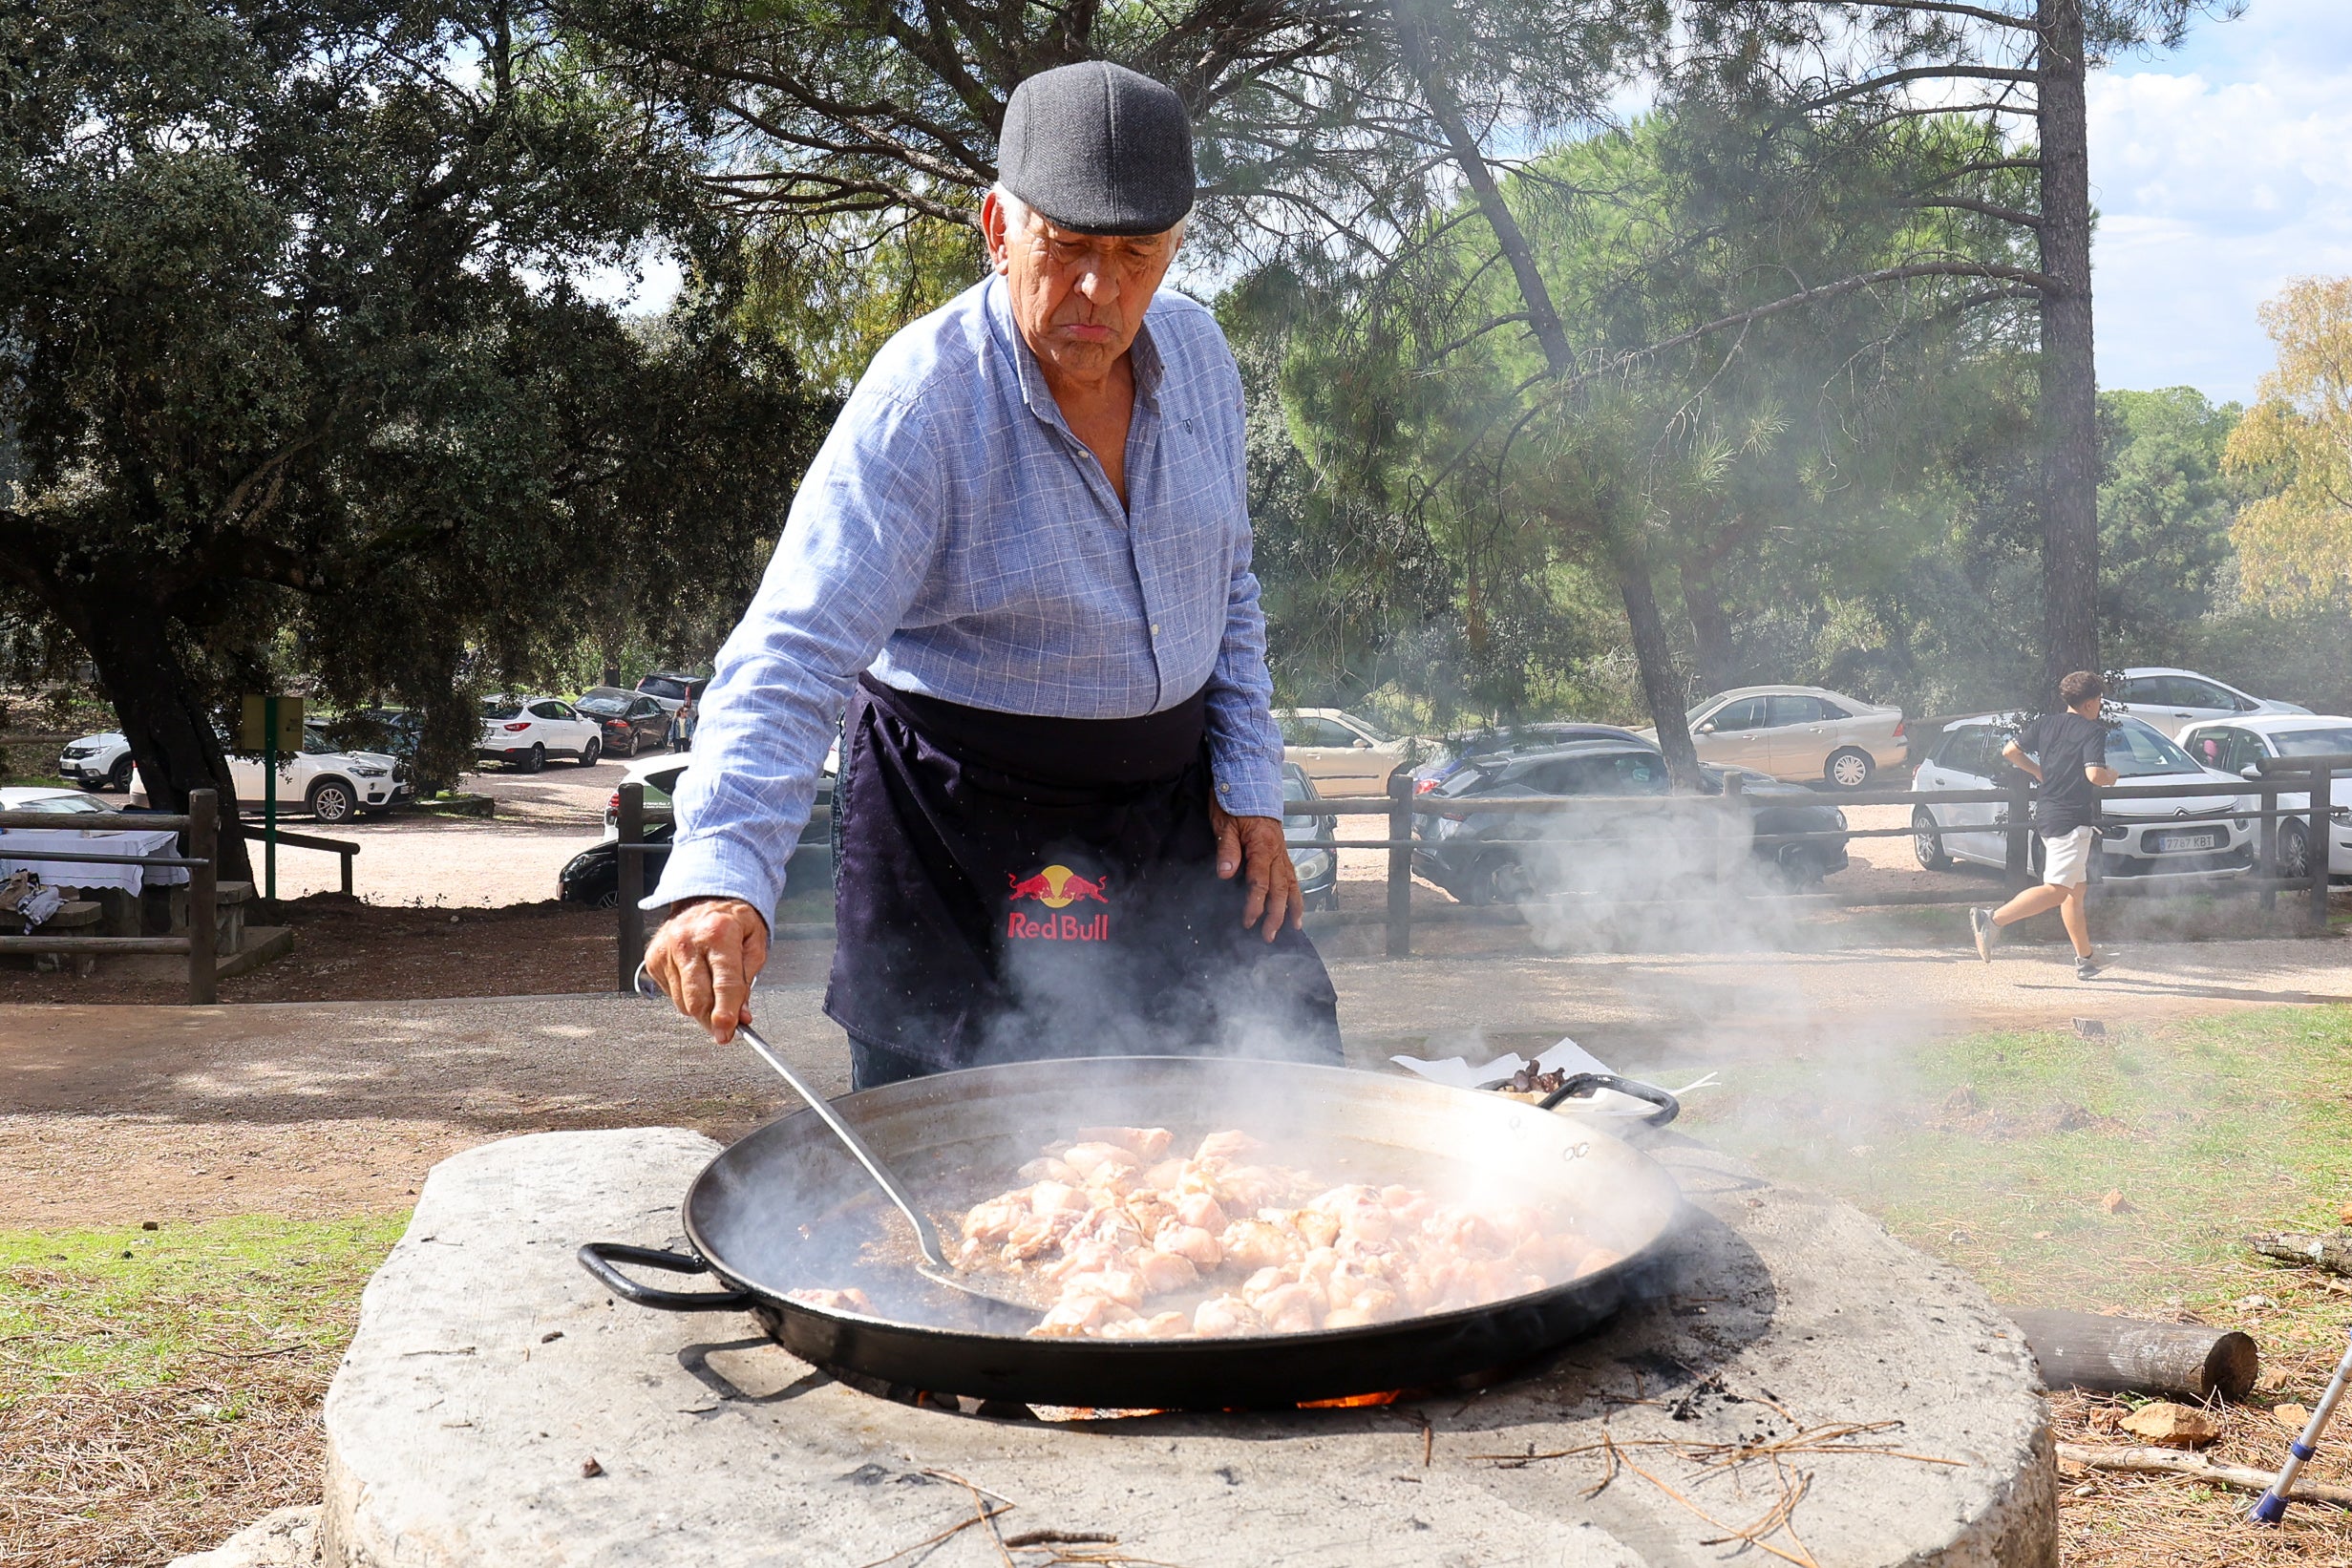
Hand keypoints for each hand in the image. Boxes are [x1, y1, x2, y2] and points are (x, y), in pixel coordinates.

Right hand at [645, 897, 769, 1042]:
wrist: (703, 897)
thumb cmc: (732, 920)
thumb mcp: (754, 944)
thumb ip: (749, 981)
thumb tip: (742, 1015)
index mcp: (719, 933)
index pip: (723, 983)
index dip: (726, 1013)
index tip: (727, 1032)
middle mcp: (688, 940)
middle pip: (698, 998)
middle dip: (712, 1020)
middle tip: (724, 1028)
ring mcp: (667, 949)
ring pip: (683, 1002)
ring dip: (700, 1007)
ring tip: (712, 987)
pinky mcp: (653, 958)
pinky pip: (670, 994)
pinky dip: (685, 995)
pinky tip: (695, 977)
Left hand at [1211, 801, 1302, 941]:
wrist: (1250, 781)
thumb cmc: (1236, 801)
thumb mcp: (1225, 823)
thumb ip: (1227, 850)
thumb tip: (1226, 874)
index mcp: (1262, 847)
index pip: (1259, 883)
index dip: (1254, 905)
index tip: (1248, 922)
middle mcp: (1277, 852)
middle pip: (1280, 890)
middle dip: (1276, 915)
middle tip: (1268, 936)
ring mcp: (1282, 852)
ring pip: (1292, 884)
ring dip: (1292, 907)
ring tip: (1293, 927)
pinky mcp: (1282, 851)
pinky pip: (1292, 875)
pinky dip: (1295, 892)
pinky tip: (1296, 905)